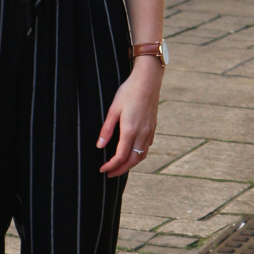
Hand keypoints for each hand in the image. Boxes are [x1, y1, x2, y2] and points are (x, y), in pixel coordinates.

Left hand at [97, 58, 162, 176]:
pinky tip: (132, 152)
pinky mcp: (153, 127)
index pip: (120, 157)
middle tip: (109, 173)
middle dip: (120, 170)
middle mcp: (142, 134)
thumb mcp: (113, 109)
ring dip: (130, 164)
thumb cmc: (128, 92)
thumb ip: (107, 129)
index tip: (102, 169)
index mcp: (130, 130)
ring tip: (120, 166)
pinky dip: (138, 155)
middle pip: (132, 161)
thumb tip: (99, 146)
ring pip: (141, 155)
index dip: (111, 166)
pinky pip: (146, 147)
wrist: (148, 80)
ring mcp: (149, 131)